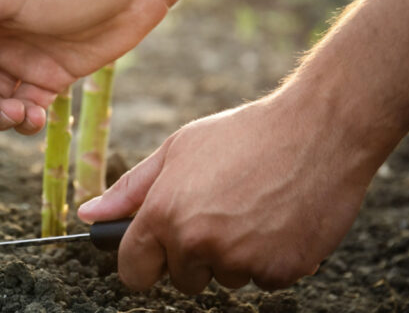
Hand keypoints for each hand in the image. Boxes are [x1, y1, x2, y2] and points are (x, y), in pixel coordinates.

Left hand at [78, 92, 394, 293]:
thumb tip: (88, 215)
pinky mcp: (281, 271)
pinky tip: (280, 219)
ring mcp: (241, 260)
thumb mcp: (178, 149)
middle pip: (182, 280)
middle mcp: (197, 243)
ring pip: (225, 277)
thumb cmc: (244, 134)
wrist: (319, 129)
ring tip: (254, 207)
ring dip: (235, 254)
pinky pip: (264, 279)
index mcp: (164, 214)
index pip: (133, 272)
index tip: (154, 256)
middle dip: (195, 255)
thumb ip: (130, 189)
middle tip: (220, 212)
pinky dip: (271, 257)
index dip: (142, 263)